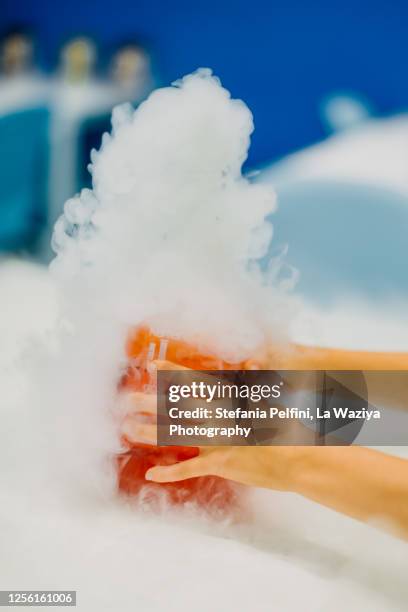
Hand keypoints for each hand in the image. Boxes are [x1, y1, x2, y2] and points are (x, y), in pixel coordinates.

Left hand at [120, 382, 300, 489]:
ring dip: (150, 432)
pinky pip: (189, 469)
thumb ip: (256, 381)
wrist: (299, 459)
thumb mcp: (272, 399)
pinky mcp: (221, 464)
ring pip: (176, 435)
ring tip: (128, 429)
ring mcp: (217, 440)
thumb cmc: (289, 427)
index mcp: (229, 398)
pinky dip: (170, 473)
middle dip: (150, 402)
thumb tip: (251, 360)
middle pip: (176, 407)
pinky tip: (152, 475)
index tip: (152, 367)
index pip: (195, 382)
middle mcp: (218, 417)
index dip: (171, 373)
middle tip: (126, 399)